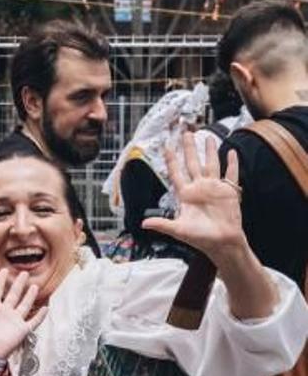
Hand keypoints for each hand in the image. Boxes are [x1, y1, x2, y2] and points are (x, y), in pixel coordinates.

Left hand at [0, 269, 46, 361]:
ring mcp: (14, 321)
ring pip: (24, 305)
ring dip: (30, 296)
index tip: (4, 270)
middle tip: (24, 273)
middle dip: (18, 284)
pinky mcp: (22, 330)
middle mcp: (4, 312)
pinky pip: (33, 321)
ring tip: (34, 285)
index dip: (0, 280)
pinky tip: (46, 308)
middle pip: (13, 295)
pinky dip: (40, 316)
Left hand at [142, 132, 244, 261]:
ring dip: (209, 150)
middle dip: (189, 147)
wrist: (222, 243)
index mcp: (186, 195)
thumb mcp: (179, 230)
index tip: (167, 146)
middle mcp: (199, 188)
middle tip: (185, 132)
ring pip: (211, 164)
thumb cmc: (201, 238)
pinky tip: (232, 151)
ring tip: (207, 137)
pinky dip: (232, 163)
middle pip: (193, 162)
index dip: (172, 160)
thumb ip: (162, 224)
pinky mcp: (228, 191)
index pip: (177, 172)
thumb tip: (143, 224)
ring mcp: (214, 188)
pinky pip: (231, 174)